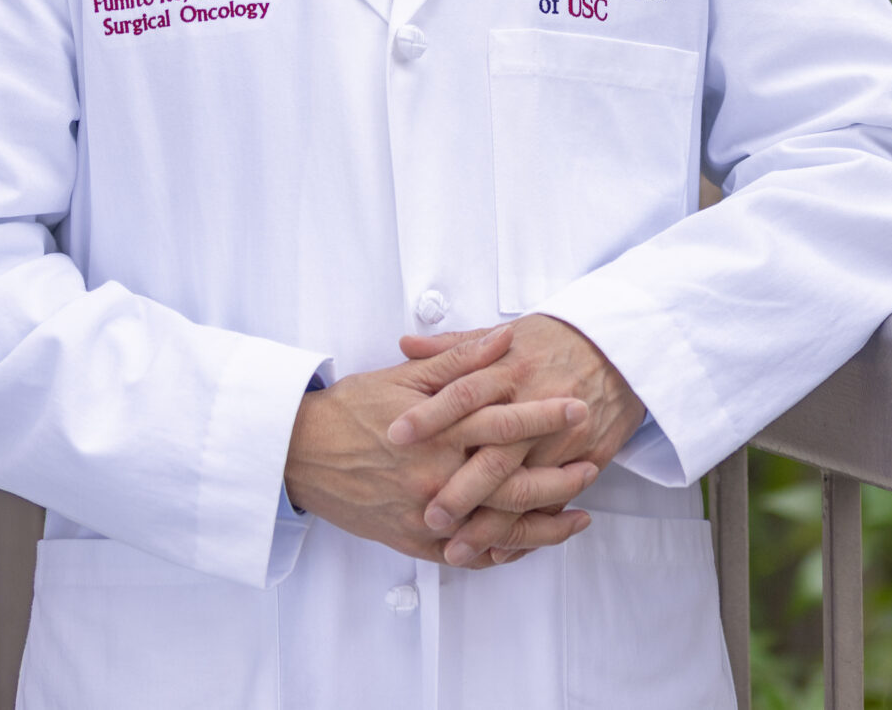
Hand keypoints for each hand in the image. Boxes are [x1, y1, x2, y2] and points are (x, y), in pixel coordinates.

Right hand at [282, 325, 600, 563]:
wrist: (299, 453)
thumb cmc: (352, 409)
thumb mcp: (405, 376)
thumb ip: (461, 360)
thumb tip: (507, 337)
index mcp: (435, 431)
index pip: (501, 423)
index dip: (543, 416)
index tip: (578, 407)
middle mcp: (433, 476)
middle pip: (508, 482)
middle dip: (556, 476)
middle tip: (591, 463)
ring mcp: (423, 514)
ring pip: (495, 528)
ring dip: (541, 524)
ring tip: (577, 515)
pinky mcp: (413, 540)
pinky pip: (467, 554)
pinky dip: (502, 552)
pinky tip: (530, 544)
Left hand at [392, 316, 642, 561]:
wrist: (622, 348)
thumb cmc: (556, 340)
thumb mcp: (505, 333)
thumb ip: (455, 346)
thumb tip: (405, 343)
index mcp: (510, 369)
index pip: (463, 394)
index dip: (429, 416)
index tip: (395, 436)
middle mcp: (536, 406)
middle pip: (495, 455)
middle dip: (461, 491)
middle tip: (429, 517)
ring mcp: (564, 437)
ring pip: (523, 490)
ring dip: (489, 526)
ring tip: (457, 550)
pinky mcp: (588, 458)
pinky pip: (554, 502)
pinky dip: (528, 529)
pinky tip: (500, 549)